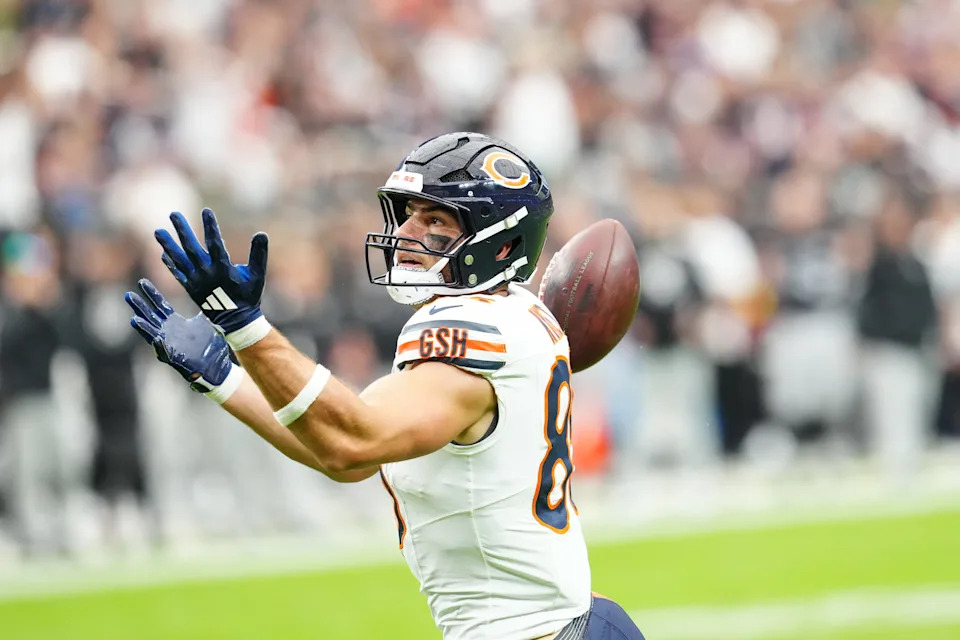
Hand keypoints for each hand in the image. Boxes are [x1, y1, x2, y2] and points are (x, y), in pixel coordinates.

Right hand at [125, 278, 234, 392]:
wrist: (217, 366)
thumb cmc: (210, 345)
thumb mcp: (206, 323)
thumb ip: (202, 311)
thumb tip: (208, 293)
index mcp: (175, 322)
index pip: (160, 305)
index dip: (151, 294)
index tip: (142, 282)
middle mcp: (169, 333)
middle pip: (151, 317)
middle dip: (140, 307)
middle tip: (128, 295)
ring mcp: (171, 346)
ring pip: (153, 335)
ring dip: (144, 328)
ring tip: (134, 319)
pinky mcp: (177, 359)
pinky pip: (165, 353)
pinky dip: (160, 346)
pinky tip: (156, 339)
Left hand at [154, 208, 267, 333]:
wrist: (236, 321)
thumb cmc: (249, 297)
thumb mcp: (258, 276)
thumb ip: (259, 254)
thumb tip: (261, 234)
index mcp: (223, 268)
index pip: (215, 242)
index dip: (210, 226)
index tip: (206, 210)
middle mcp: (207, 273)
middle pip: (191, 247)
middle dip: (182, 230)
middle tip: (173, 214)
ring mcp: (196, 282)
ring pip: (179, 260)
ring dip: (168, 245)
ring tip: (158, 231)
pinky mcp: (191, 289)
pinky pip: (178, 275)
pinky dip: (171, 264)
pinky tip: (164, 254)